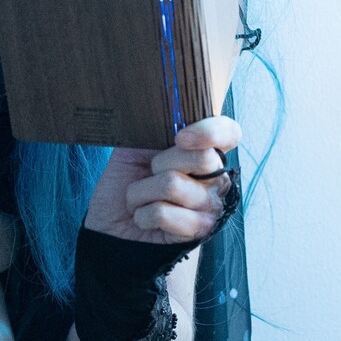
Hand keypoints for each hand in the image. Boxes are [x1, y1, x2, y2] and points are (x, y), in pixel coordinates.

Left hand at [82, 115, 241, 246]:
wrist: (110, 224)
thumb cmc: (126, 184)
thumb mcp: (134, 148)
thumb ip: (153, 128)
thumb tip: (166, 109)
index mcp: (203, 152)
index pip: (229, 132)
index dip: (210, 131)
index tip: (179, 137)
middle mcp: (215, 177)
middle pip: (203, 158)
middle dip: (160, 164)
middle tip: (147, 175)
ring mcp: (210, 205)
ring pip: (174, 184)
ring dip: (141, 192)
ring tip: (139, 200)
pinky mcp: (198, 230)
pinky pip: (164, 213)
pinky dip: (142, 214)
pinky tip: (143, 218)